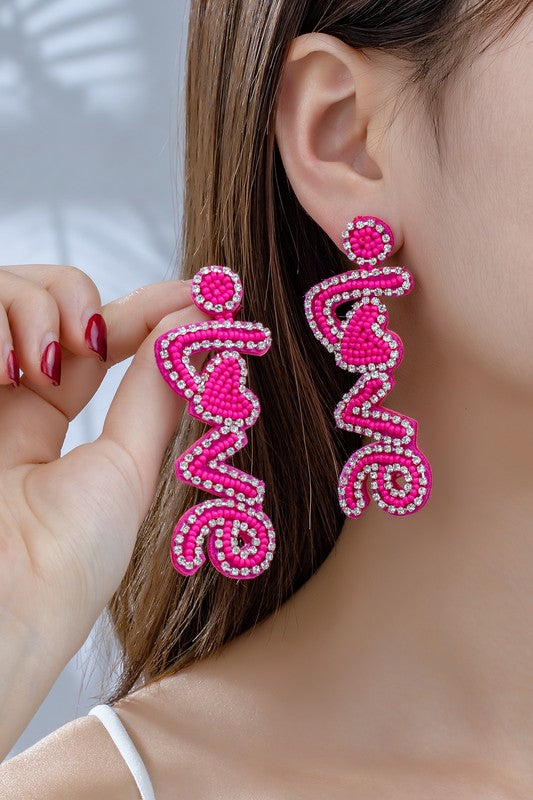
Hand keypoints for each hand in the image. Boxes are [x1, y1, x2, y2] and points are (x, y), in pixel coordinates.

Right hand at [0, 264, 208, 754]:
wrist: (6, 602)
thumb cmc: (67, 558)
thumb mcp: (129, 466)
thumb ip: (155, 390)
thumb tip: (197, 324)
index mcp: (43, 422)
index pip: (93, 338)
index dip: (144, 308)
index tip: (199, 290)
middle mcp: (0, 395)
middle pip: (43, 298)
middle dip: (74, 297)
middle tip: (91, 339)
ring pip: (4, 289)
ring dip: (34, 307)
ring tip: (38, 365)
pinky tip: (8, 368)